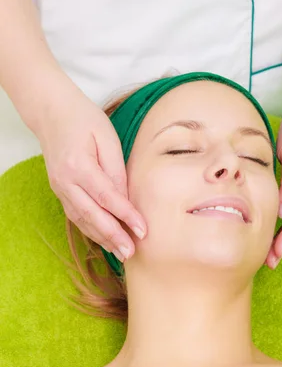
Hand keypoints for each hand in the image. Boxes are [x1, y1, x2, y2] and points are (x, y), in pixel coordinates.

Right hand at [36, 86, 146, 262]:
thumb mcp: (107, 139)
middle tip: (131, 252)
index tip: (143, 230)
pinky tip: (105, 240)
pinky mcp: (60, 191)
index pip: (107, 197)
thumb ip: (116, 170)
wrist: (52, 113)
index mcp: (78, 165)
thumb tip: (127, 199)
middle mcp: (65, 181)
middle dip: (113, 236)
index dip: (126, 216)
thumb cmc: (85, 120)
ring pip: (82, 220)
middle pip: (92, 215)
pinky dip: (92, 230)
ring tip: (122, 253)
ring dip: (103, 238)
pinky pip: (76, 215)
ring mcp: (59, 188)